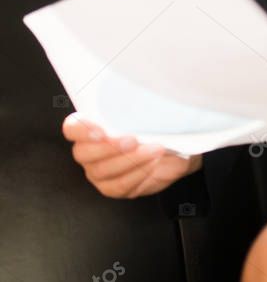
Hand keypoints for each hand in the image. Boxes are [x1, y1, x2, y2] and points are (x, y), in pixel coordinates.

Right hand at [62, 112, 201, 197]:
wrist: (173, 150)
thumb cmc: (156, 127)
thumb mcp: (149, 112)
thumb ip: (138, 108)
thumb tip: (143, 98)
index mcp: (91, 128)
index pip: (73, 127)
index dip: (83, 130)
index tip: (102, 132)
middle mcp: (88, 151)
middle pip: (83, 153)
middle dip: (110, 147)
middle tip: (134, 140)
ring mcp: (98, 172)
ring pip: (102, 170)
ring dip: (131, 160)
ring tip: (155, 149)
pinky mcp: (113, 187)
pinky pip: (119, 185)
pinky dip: (138, 173)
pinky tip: (153, 162)